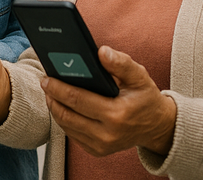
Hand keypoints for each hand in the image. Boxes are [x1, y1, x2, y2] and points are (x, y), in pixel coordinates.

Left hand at [42, 45, 176, 156]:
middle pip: (67, 114)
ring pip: (66, 125)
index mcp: (117, 114)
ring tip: (51, 92)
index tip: (46, 77)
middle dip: (52, 96)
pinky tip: (62, 105)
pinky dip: (64, 119)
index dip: (58, 87)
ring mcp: (102, 145)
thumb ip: (121, 63)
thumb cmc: (145, 98)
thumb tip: (101, 52)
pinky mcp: (97, 150)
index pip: (77, 99)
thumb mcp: (140, 76)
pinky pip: (72, 134)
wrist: (157, 126)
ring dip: (55, 107)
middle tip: (44, 81)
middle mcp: (108, 134)